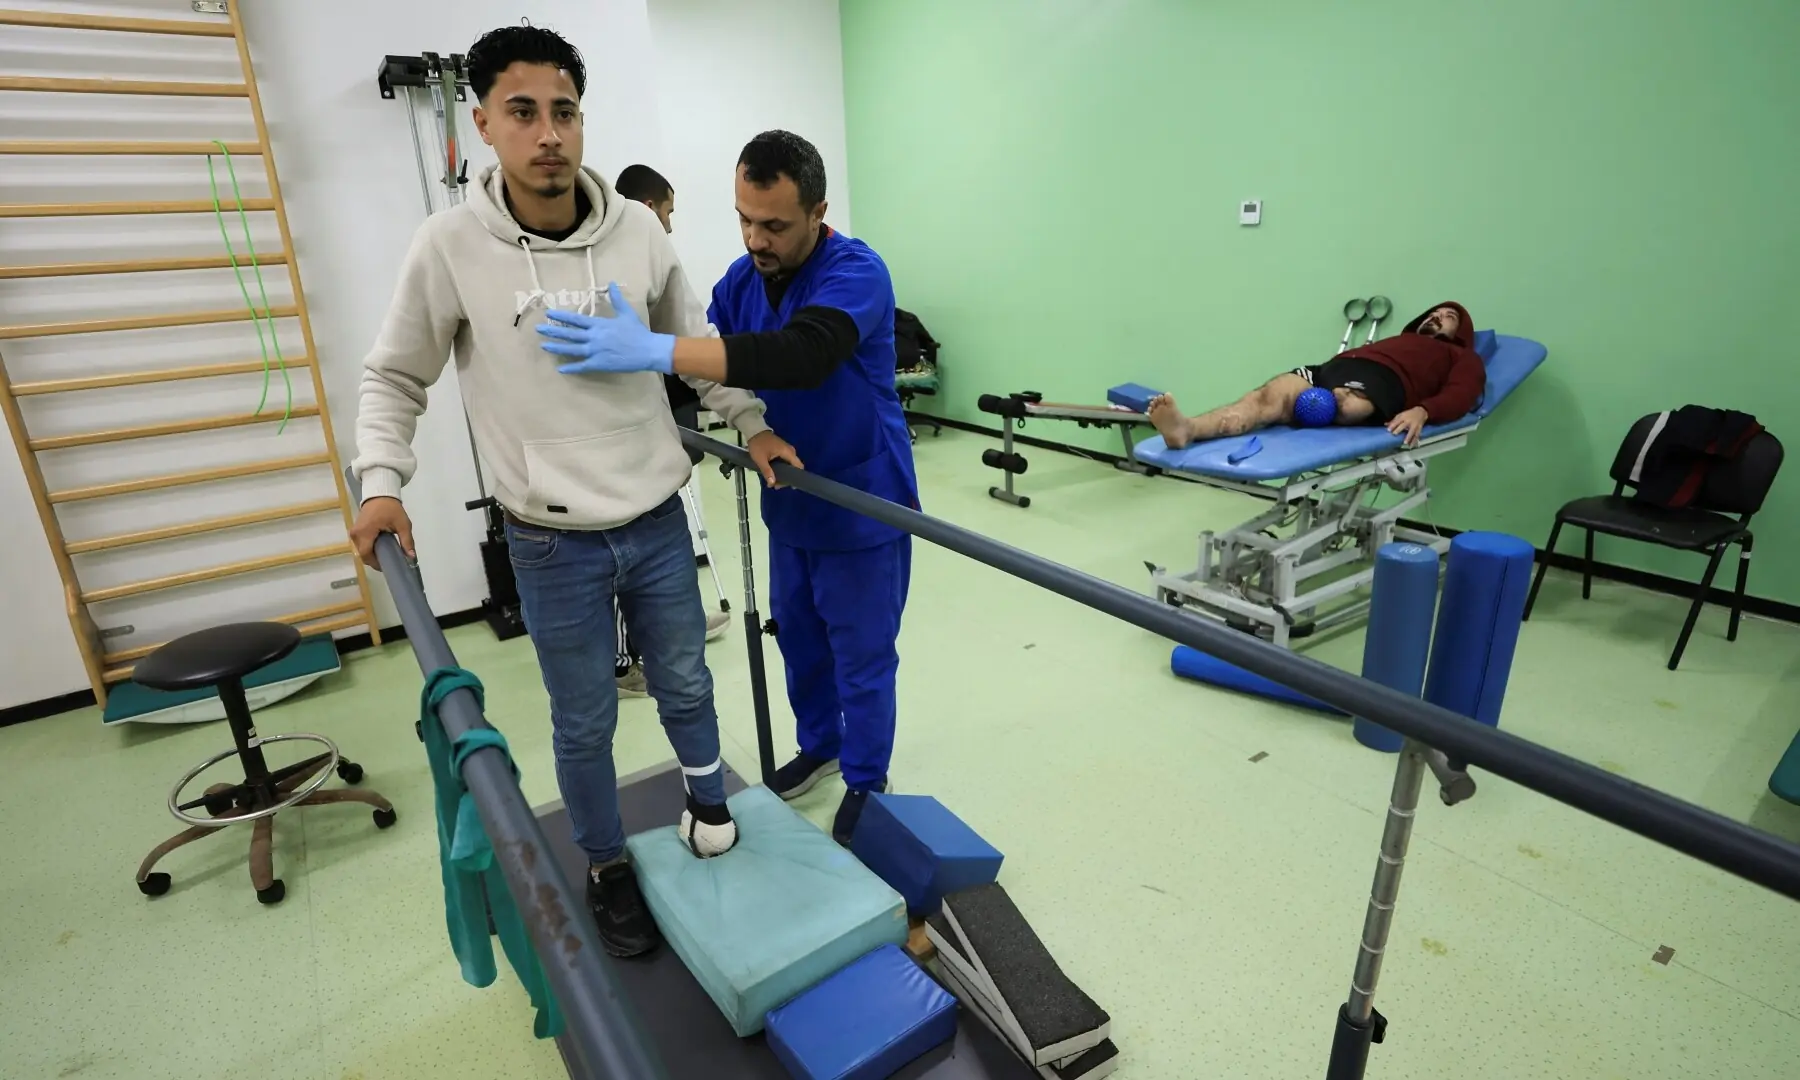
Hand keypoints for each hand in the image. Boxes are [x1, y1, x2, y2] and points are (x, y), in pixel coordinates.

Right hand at [349, 496, 413, 570]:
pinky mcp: (355, 531)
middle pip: (363, 554)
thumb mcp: (403, 524)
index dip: (376, 563)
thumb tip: (411, 558)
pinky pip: (361, 545)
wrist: (380, 494)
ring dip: (372, 554)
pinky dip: (369, 548)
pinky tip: (380, 547)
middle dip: (375, 560)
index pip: (366, 555)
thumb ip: (407, 541)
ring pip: (361, 551)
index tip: (388, 566)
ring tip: (386, 553)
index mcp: (365, 532)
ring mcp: (354, 532)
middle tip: (389, 560)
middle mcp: (356, 534)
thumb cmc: (391, 508)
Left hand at [538, 282, 674, 374]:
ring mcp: (596, 351)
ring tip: (544, 346)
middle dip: (552, 331)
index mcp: (599, 324)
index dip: (560, 316)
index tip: (548, 314)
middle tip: (538, 329)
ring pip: (572, 350)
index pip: (575, 319)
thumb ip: (616, 299)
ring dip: (557, 348)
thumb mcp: (627, 312)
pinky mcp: (600, 364)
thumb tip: (612, 283)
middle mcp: (594, 337)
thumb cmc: (638, 331)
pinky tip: (561, 369)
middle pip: (569, 334)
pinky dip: (571, 368)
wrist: (648, 350)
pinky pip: (582, 366)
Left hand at [747, 431, 803, 487]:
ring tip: (772, 482)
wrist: (754, 431)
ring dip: (782, 474)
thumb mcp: (760, 459)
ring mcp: (786, 450)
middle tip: (775, 485)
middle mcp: (790, 451)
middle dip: (785, 478)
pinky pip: (785, 462)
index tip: (789, 485)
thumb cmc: (758, 444)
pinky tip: (772, 474)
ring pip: (788, 465)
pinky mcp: (782, 450)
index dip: (796, 477)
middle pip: (793, 468)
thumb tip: (772, 484)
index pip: (799, 466)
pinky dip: (780, 469)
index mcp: (788, 452)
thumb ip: (767, 471)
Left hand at [1386, 406, 1428, 446]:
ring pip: (1412, 431)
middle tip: (1394, 434)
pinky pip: (1417, 435)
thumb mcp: (1401, 415)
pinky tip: (1411, 446)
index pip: (1397, 421)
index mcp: (1403, 417)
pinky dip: (1414, 441)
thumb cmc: (1408, 414)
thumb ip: (1393, 421)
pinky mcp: (1419, 429)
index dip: (1392, 425)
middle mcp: (1409, 421)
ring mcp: (1415, 425)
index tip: (1388, 430)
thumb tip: (1385, 425)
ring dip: (1408, 437)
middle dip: (1399, 430)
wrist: (1421, 411)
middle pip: (1404, 425)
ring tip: (1405, 443)